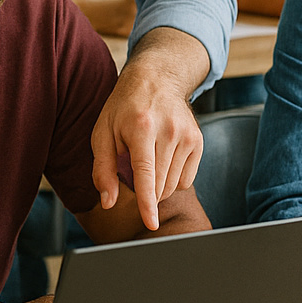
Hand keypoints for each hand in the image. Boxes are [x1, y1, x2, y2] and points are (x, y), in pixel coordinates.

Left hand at [90, 62, 201, 230]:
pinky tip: (162, 160)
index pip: (145, 173)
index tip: (151, 223)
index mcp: (141, 128)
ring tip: (147, 159)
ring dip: (156, 186)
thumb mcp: (103, 132)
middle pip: (159, 185)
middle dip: (143, 190)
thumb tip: (108, 202)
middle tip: (132, 166)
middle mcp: (169, 131)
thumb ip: (103, 169)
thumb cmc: (124, 108)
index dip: (146, 202)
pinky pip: (185, 180)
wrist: (157, 79)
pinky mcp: (198, 141)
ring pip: (172, 186)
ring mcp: (187, 136)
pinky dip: (171, 179)